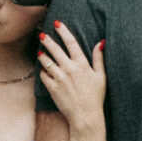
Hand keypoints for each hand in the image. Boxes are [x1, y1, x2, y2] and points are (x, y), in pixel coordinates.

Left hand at [36, 20, 105, 135]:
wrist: (85, 116)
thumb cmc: (95, 97)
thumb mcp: (101, 76)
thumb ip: (98, 58)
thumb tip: (100, 42)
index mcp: (82, 64)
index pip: (71, 42)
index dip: (64, 31)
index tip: (57, 23)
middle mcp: (69, 68)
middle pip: (55, 49)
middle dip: (47, 39)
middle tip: (41, 33)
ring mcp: (59, 78)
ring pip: (46, 61)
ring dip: (43, 54)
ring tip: (40, 51)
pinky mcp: (52, 87)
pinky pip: (43, 75)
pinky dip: (42, 71)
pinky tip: (43, 69)